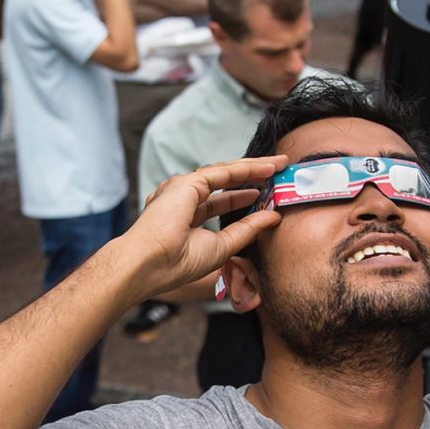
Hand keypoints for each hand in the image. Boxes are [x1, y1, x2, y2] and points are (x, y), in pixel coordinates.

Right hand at [123, 156, 286, 299]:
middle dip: (251, 176)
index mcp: (186, 217)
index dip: (242, 197)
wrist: (151, 263)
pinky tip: (266, 168)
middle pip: (224, 182)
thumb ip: (248, 229)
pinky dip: (246, 169)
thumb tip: (273, 216)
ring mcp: (183, 189)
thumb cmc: (177, 263)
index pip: (220, 202)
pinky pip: (224, 172)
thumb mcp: (223, 246)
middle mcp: (183, 199)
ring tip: (277, 164)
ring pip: (225, 172)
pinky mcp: (187, 183)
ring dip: (253, 168)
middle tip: (277, 170)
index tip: (264, 194)